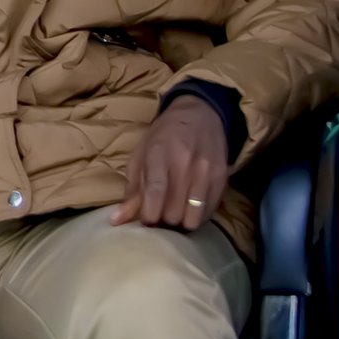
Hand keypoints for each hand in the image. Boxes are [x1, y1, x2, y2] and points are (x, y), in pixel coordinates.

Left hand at [111, 95, 228, 230]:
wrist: (200, 115)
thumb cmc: (163, 137)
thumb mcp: (141, 155)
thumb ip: (131, 190)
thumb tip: (117, 221)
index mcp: (159, 154)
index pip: (155, 191)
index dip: (149, 214)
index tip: (145, 223)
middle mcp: (185, 164)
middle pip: (174, 211)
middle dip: (163, 221)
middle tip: (158, 216)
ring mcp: (206, 173)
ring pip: (194, 217)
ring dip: (181, 223)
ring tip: (174, 214)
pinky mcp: (222, 180)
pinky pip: (209, 212)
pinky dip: (197, 217)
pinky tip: (189, 209)